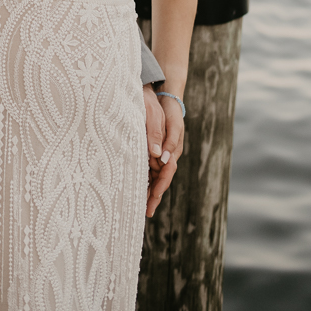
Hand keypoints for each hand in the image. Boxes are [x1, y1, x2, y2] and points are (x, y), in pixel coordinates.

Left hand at [144, 86, 183, 217]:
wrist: (163, 98)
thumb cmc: (165, 110)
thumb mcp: (165, 122)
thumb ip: (162, 138)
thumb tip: (160, 157)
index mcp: (173, 150)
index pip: (167, 173)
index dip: (160, 186)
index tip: (153, 199)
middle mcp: (168, 154)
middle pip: (162, 179)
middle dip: (155, 196)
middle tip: (147, 212)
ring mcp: (162, 153)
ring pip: (156, 176)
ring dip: (150, 190)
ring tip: (141, 207)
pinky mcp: (154, 151)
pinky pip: (150, 168)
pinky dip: (146, 180)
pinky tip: (137, 188)